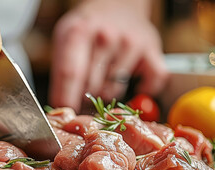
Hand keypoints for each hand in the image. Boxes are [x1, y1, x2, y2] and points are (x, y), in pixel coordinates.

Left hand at [49, 0, 166, 111]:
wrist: (117, 5)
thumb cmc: (88, 29)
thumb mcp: (65, 39)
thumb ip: (62, 72)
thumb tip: (62, 108)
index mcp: (79, 32)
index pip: (70, 74)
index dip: (67, 98)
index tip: (66, 114)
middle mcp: (106, 37)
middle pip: (91, 87)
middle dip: (85, 98)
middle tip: (85, 90)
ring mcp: (130, 44)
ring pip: (114, 92)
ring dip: (108, 93)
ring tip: (105, 75)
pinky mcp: (152, 51)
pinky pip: (150, 85)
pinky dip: (143, 91)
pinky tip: (133, 81)